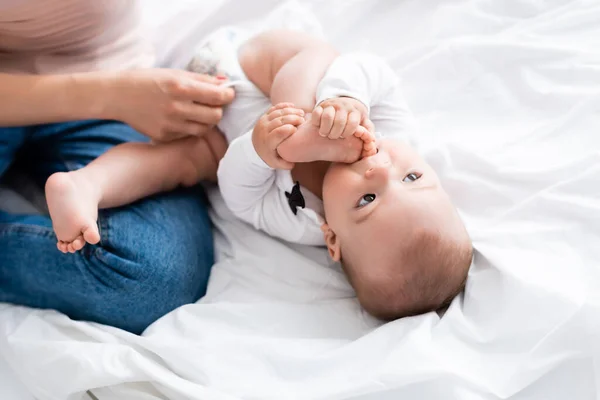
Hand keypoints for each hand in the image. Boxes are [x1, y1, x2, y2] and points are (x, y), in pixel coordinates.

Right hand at [105, 69, 234, 141]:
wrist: (118, 96)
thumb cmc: (148, 81)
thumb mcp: (174, 73)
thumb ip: (202, 79)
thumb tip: (225, 83)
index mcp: (180, 87)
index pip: (217, 96)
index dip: (228, 95)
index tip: (228, 93)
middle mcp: (176, 107)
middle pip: (215, 116)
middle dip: (219, 110)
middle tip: (213, 104)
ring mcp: (170, 125)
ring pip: (204, 129)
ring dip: (207, 120)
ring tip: (199, 112)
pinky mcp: (164, 136)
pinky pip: (187, 134)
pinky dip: (190, 127)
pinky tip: (181, 118)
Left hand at [252, 103, 304, 168]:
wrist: (255, 146)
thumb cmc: (269, 155)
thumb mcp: (275, 163)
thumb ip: (284, 165)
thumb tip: (293, 163)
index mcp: (267, 142)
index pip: (277, 133)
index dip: (288, 129)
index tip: (297, 130)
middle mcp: (264, 130)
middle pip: (279, 121)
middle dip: (292, 119)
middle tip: (303, 120)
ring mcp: (263, 121)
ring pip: (277, 113)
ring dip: (290, 111)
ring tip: (301, 113)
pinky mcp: (265, 115)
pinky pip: (274, 108)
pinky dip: (284, 106)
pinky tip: (293, 106)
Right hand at [311, 97, 372, 138]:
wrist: (342, 100)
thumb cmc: (352, 116)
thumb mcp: (362, 121)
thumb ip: (368, 130)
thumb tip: (372, 139)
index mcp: (354, 111)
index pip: (352, 123)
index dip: (347, 132)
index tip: (344, 136)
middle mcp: (343, 106)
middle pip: (339, 121)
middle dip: (336, 133)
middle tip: (333, 137)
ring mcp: (331, 105)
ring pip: (327, 116)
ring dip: (325, 129)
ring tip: (325, 133)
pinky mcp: (320, 105)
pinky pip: (317, 113)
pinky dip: (316, 122)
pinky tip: (319, 126)